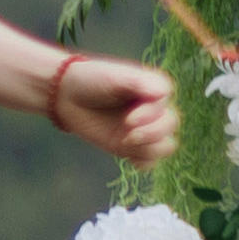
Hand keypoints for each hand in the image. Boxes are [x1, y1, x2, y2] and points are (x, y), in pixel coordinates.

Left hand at [42, 53, 182, 167]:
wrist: (67, 96)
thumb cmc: (92, 80)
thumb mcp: (116, 77)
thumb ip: (140, 83)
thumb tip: (164, 94)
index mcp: (154, 90)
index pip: (168, 105)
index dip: (153, 116)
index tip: (129, 118)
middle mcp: (154, 110)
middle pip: (171, 126)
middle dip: (151, 132)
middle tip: (126, 131)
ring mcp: (144, 130)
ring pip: (166, 146)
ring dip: (148, 148)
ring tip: (125, 142)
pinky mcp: (132, 146)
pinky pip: (151, 161)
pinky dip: (144, 163)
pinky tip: (129, 158)